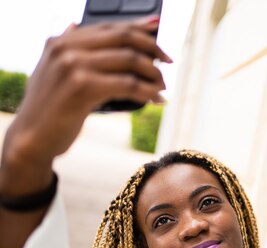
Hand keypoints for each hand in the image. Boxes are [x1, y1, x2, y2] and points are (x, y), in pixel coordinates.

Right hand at [3, 17, 170, 167]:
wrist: (32, 138)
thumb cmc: (50, 108)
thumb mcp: (52, 70)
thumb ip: (67, 49)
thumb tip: (73, 24)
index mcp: (62, 41)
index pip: (109, 26)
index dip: (138, 27)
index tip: (158, 30)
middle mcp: (67, 48)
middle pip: (123, 38)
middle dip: (152, 49)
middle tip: (168, 61)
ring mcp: (73, 66)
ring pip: (130, 61)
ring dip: (153, 74)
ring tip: (162, 86)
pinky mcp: (83, 87)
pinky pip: (128, 84)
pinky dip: (148, 91)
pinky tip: (156, 99)